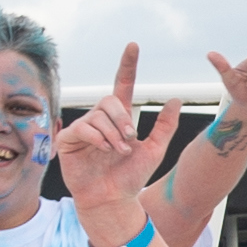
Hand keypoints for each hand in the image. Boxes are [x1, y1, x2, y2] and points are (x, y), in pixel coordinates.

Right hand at [55, 44, 181, 219]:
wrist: (113, 200)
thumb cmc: (131, 178)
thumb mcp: (154, 150)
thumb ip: (165, 126)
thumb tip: (176, 100)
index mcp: (120, 118)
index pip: (123, 85)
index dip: (128, 65)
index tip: (134, 46)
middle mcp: (101, 119)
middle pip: (110, 101)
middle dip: (122, 118)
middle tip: (130, 139)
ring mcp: (84, 128)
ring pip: (98, 116)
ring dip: (112, 134)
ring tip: (118, 152)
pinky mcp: (69, 140)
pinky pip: (83, 128)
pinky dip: (96, 138)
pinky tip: (104, 150)